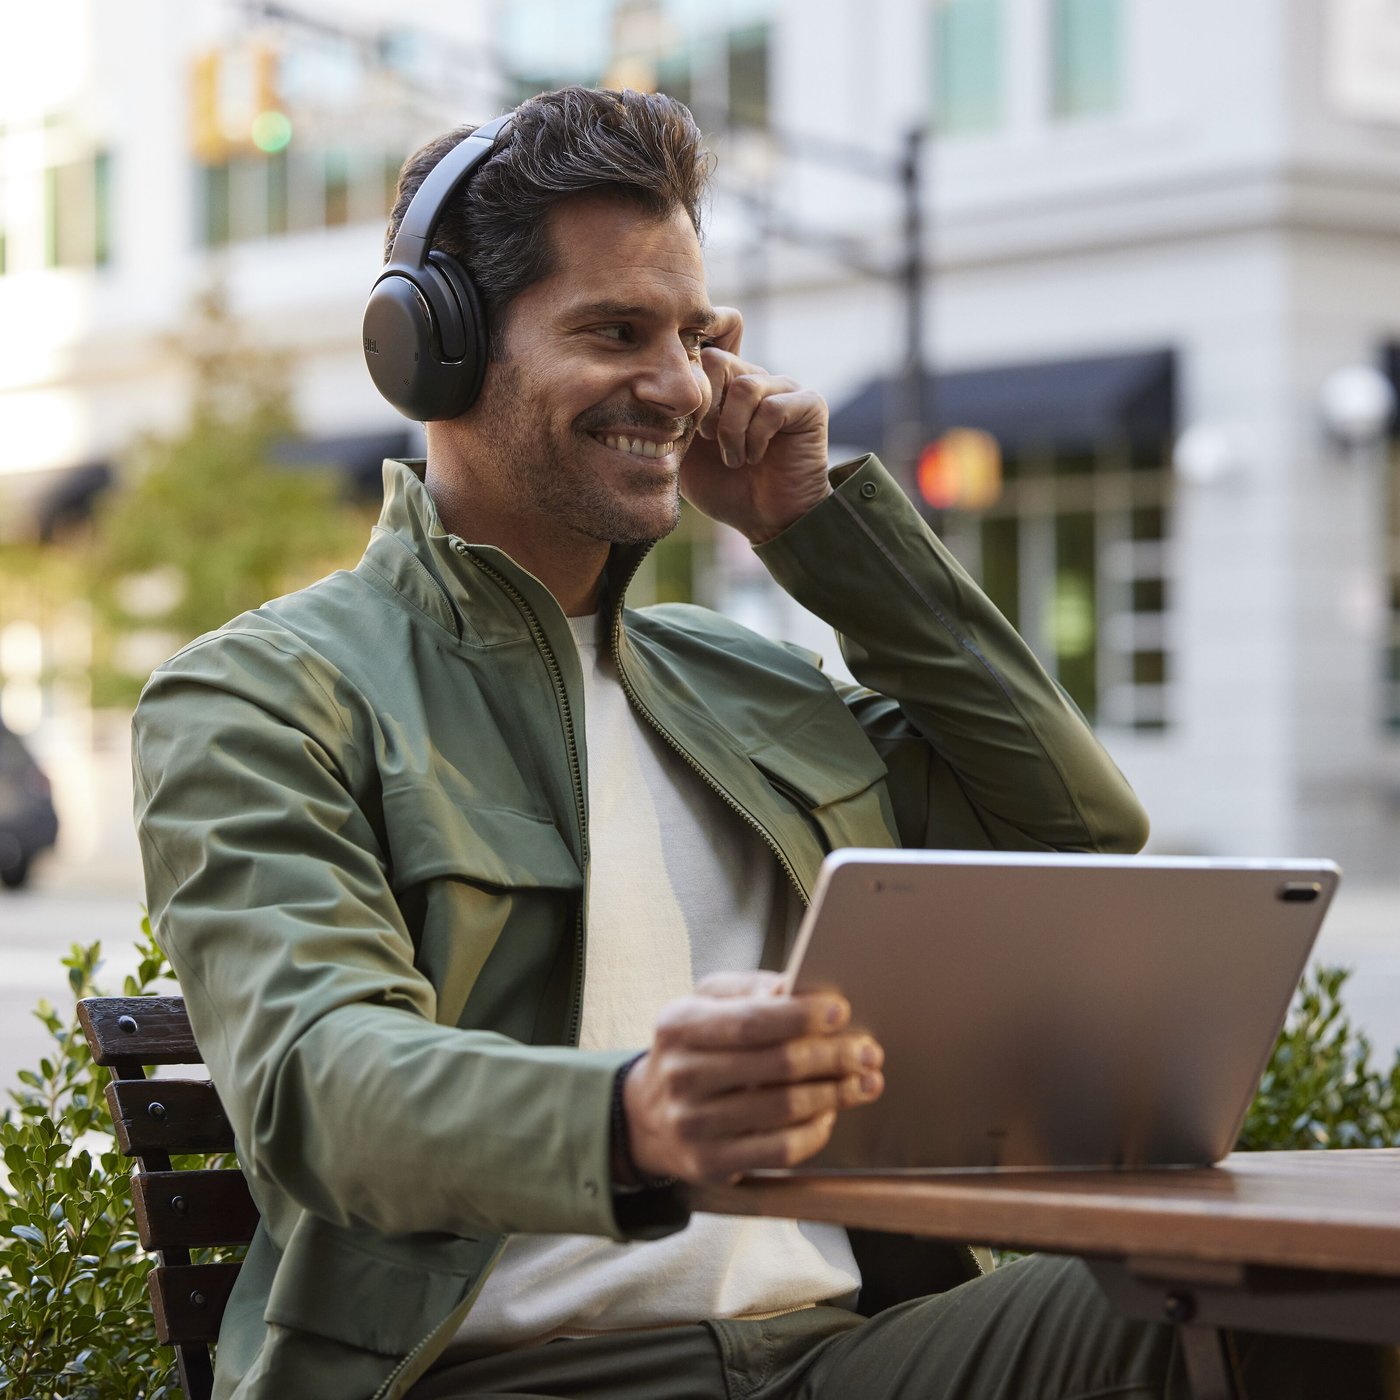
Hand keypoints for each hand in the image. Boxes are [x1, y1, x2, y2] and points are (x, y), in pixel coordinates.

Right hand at [621, 970, 883, 1184]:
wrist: (647, 1114)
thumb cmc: (692, 1047)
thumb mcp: (706, 1003)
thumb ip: (750, 989)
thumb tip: (792, 988)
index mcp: (678, 1024)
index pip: (751, 1020)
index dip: (802, 1016)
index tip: (840, 1011)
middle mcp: (681, 1074)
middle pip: (776, 1064)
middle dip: (832, 1056)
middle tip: (866, 1050)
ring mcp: (693, 1123)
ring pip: (784, 1108)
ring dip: (835, 1093)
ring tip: (864, 1081)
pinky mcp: (710, 1163)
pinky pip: (780, 1150)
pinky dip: (815, 1130)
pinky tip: (830, 1113)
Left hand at [680, 308, 832, 543]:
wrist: (766, 521)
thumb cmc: (725, 488)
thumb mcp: (684, 453)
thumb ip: (671, 419)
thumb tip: (651, 390)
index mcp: (724, 386)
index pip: (699, 353)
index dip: (687, 386)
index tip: (689, 428)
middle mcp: (754, 378)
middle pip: (717, 360)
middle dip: (706, 407)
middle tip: (708, 441)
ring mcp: (783, 388)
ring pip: (744, 386)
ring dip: (732, 430)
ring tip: (734, 458)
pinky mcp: (808, 404)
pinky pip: (772, 407)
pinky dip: (756, 438)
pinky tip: (755, 459)